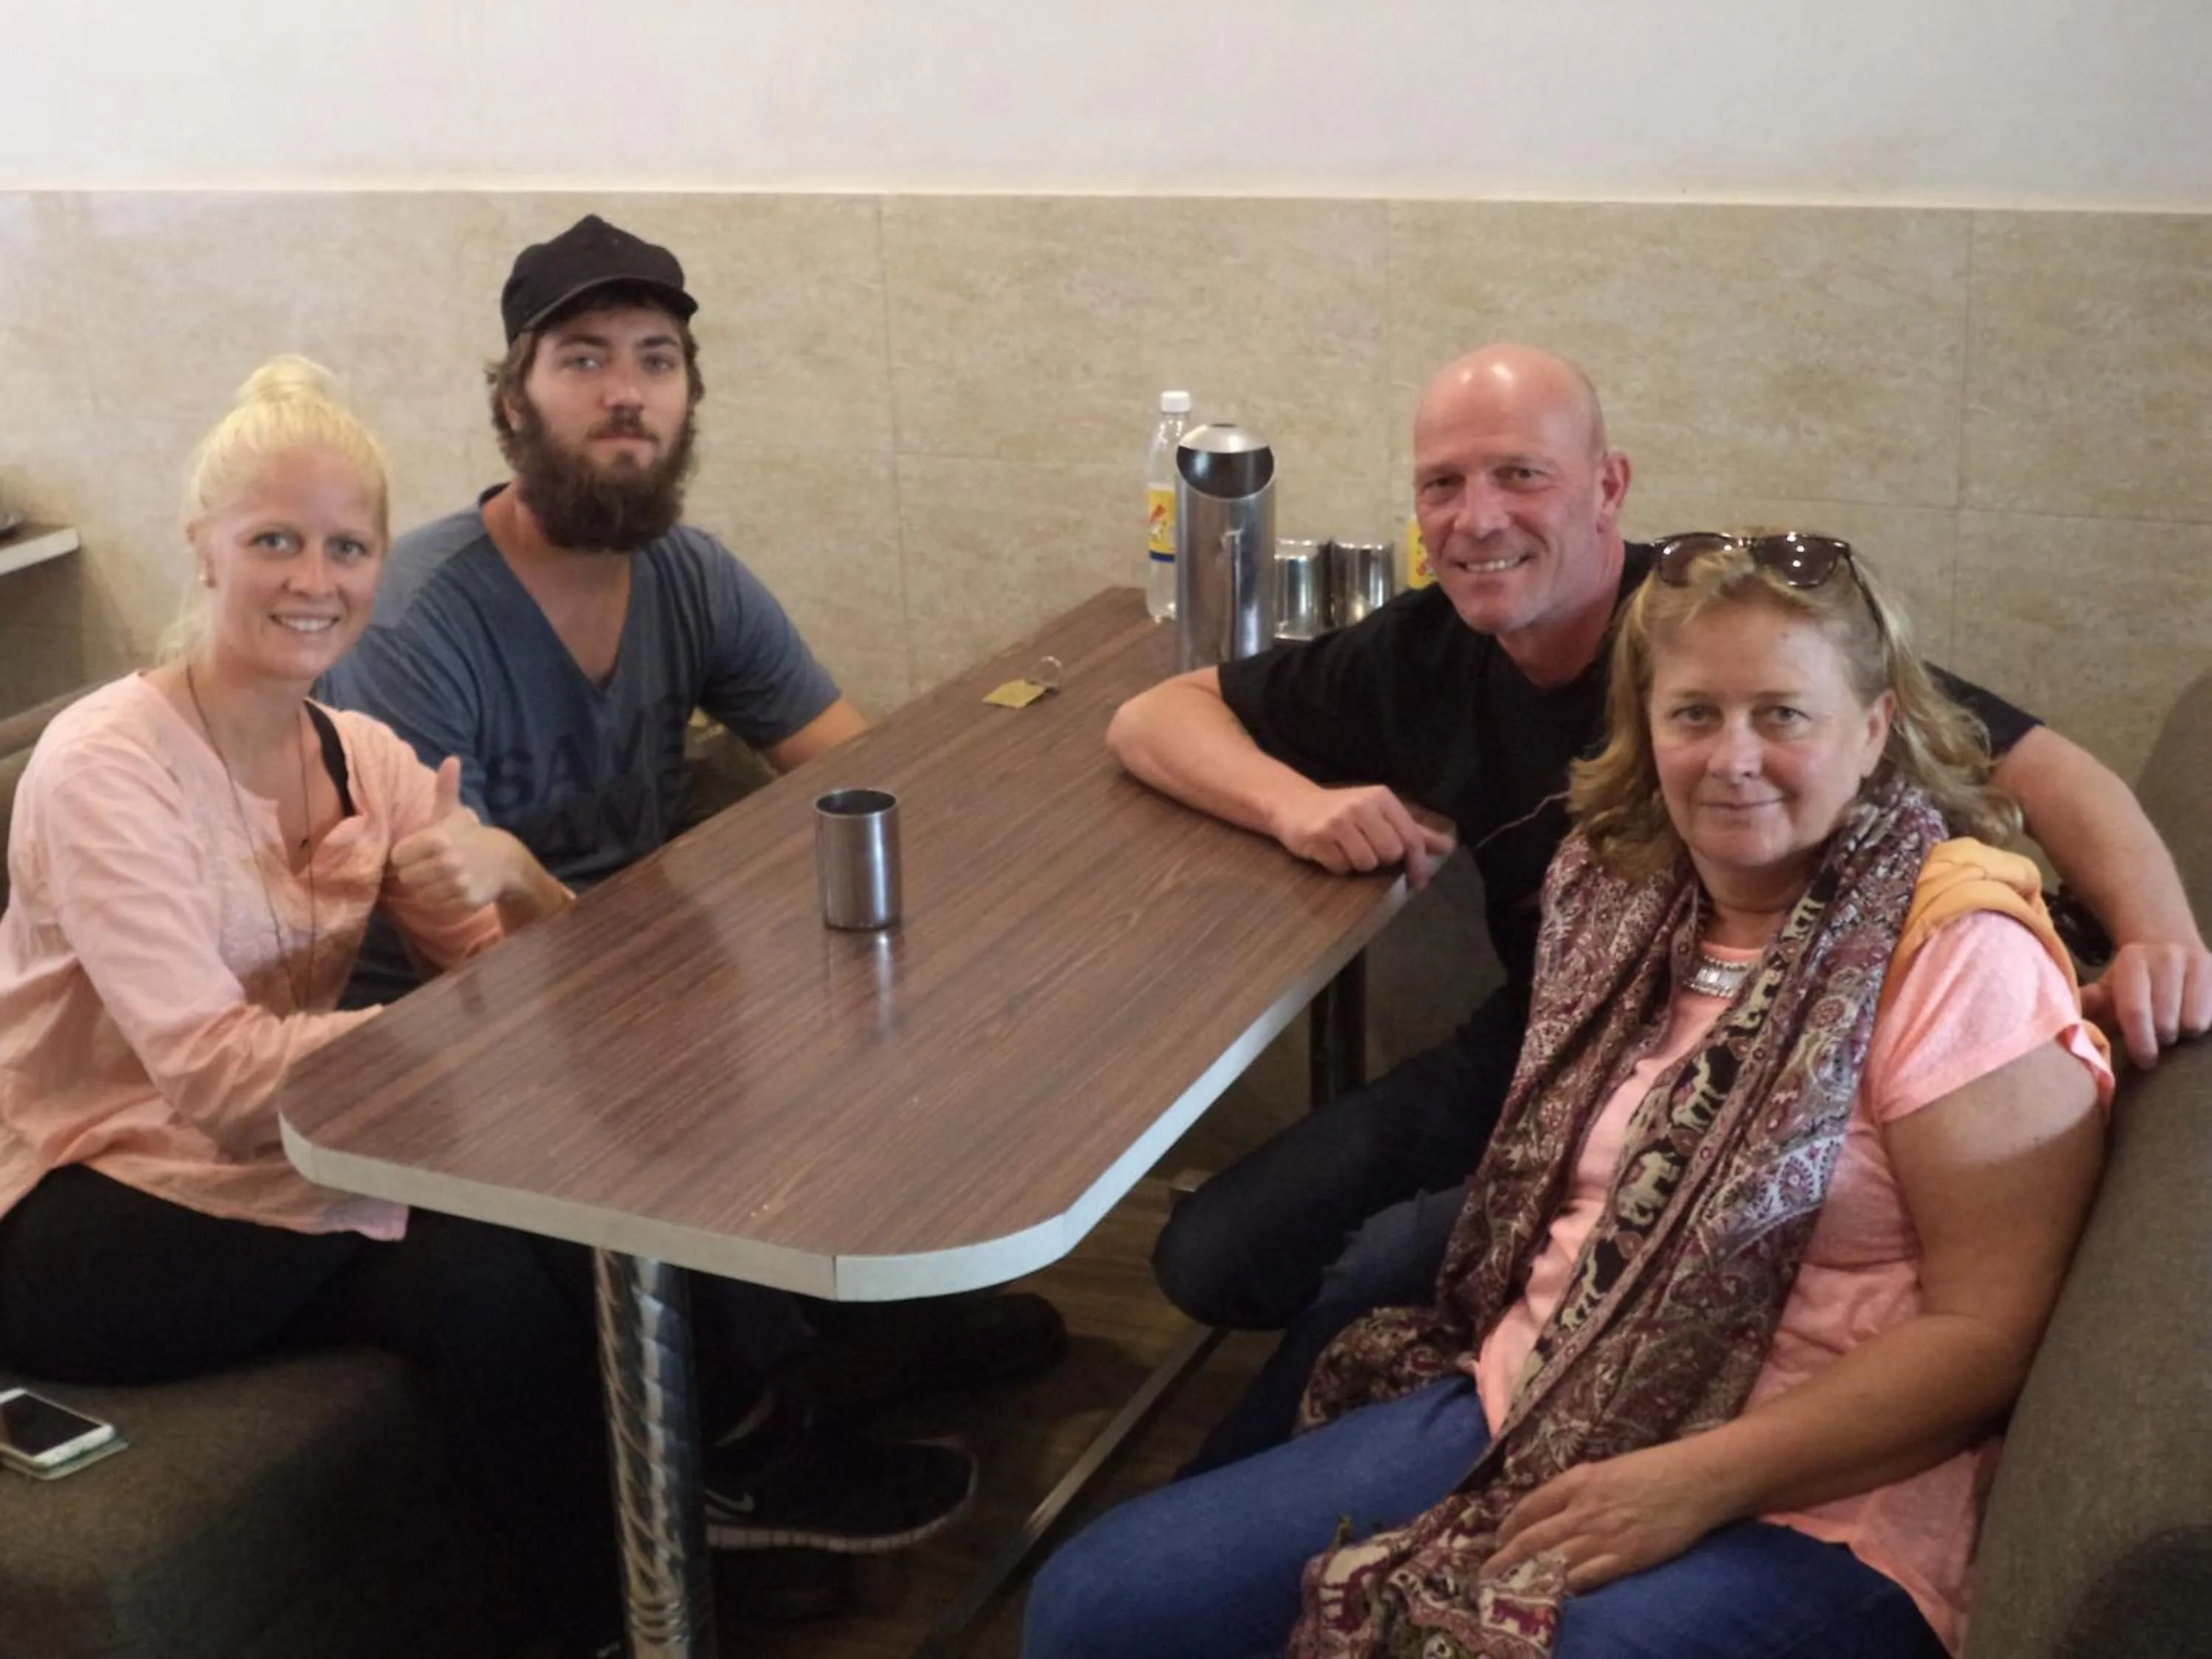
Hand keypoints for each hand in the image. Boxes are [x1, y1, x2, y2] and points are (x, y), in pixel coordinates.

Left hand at [386, 757, 520, 913]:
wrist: (505, 861)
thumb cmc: (469, 835)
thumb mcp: (454, 812)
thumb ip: (446, 788)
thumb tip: (451, 759)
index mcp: (438, 838)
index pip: (399, 856)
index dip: (405, 854)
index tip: (417, 851)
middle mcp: (447, 862)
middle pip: (406, 877)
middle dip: (414, 872)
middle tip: (428, 865)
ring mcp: (457, 884)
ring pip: (420, 893)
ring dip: (426, 887)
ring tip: (438, 877)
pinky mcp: (465, 901)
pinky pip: (436, 906)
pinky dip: (440, 900)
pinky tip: (450, 888)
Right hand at [1271, 786, 1457, 890]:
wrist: (1293, 804)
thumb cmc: (1343, 811)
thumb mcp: (1380, 814)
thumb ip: (1413, 832)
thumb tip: (1447, 847)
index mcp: (1381, 798)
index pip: (1410, 837)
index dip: (1418, 864)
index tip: (1419, 883)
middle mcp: (1361, 806)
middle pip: (1389, 854)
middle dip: (1379, 859)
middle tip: (1364, 847)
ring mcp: (1338, 821)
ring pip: (1366, 863)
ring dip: (1357, 864)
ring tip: (1345, 848)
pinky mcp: (1318, 837)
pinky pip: (1341, 868)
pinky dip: (1337, 866)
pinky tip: (1329, 851)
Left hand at [1484, 1444, 1725, 1593]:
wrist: (1696, 1480)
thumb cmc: (1654, 1469)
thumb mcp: (1607, 1469)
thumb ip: (1578, 1488)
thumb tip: (1554, 1508)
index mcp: (1577, 1481)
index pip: (1529, 1507)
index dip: (1508, 1527)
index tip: (1498, 1541)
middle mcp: (1583, 1508)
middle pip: (1532, 1539)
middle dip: (1505, 1559)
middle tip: (1485, 1575)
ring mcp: (1603, 1535)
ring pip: (1553, 1561)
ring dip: (1527, 1577)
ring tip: (1507, 1591)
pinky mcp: (1626, 1557)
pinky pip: (1587, 1577)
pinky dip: (1566, 1588)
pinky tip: (1551, 1597)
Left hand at [2081, 940, 2211, 1069]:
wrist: (2168, 942)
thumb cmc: (2133, 982)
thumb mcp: (2107, 989)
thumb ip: (2087, 1004)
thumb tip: (2063, 1025)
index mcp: (2134, 959)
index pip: (2136, 1012)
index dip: (2140, 1043)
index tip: (2144, 1062)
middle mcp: (2168, 955)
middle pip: (2167, 1022)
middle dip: (2161, 1040)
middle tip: (2157, 1041)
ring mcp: (2199, 962)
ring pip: (2196, 1022)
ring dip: (2185, 1034)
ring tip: (2174, 1029)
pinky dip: (2204, 1025)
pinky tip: (2191, 1022)